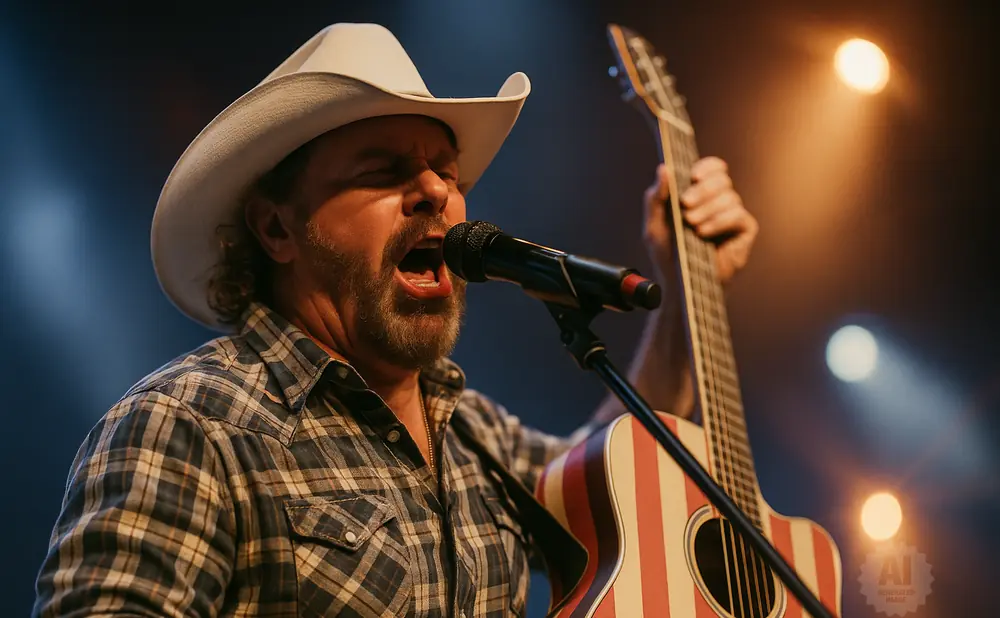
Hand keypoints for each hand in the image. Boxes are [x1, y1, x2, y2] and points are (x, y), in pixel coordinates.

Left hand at [643, 156, 757, 282]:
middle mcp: (719, 201)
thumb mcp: (654, 226)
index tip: (693, 176)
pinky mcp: (744, 230)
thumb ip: (656, 198)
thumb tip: (663, 168)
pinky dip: (719, 222)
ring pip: (729, 197)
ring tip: (692, 227)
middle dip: (703, 190)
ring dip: (707, 210)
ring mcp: (733, 215)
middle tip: (686, 205)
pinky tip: (704, 233)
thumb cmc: (668, 256)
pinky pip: (738, 215)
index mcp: (699, 195)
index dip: (707, 167)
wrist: (681, 284)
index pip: (713, 168)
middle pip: (721, 179)